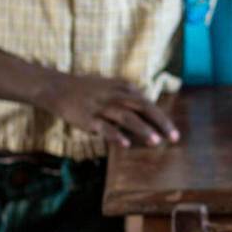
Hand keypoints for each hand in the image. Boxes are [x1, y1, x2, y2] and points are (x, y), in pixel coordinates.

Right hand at [37, 73, 178, 148]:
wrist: (57, 88)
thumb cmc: (88, 90)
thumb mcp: (111, 88)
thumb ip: (129, 99)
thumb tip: (148, 114)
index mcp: (123, 88)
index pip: (148, 104)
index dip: (162, 119)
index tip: (174, 133)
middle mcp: (115, 96)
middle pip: (143, 108)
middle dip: (160, 123)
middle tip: (173, 138)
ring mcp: (101, 106)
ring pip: (126, 117)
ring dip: (142, 129)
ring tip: (155, 141)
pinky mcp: (88, 118)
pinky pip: (104, 127)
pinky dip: (115, 135)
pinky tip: (125, 144)